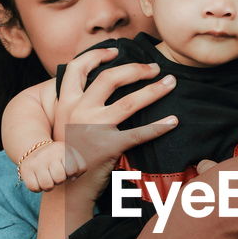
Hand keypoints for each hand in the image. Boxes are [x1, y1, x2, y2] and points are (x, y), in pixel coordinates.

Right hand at [18, 140, 85, 192]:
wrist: (33, 149)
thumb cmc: (58, 157)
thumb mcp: (72, 156)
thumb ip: (80, 166)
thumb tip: (73, 178)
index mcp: (62, 149)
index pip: (72, 170)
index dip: (71, 174)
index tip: (66, 169)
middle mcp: (48, 154)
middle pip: (59, 179)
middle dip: (59, 180)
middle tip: (55, 174)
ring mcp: (36, 162)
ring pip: (47, 186)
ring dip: (49, 186)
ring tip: (48, 178)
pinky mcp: (25, 170)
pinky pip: (34, 188)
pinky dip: (37, 188)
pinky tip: (38, 180)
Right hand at [51, 47, 178, 200]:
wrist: (65, 187)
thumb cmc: (69, 153)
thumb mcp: (64, 123)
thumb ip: (77, 103)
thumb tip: (100, 82)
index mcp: (66, 102)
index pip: (77, 67)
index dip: (96, 55)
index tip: (115, 51)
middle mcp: (78, 111)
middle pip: (110, 78)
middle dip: (136, 69)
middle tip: (154, 68)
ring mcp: (93, 129)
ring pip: (128, 102)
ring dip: (154, 90)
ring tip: (171, 83)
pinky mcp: (108, 147)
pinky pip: (139, 134)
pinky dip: (159, 127)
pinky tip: (174, 121)